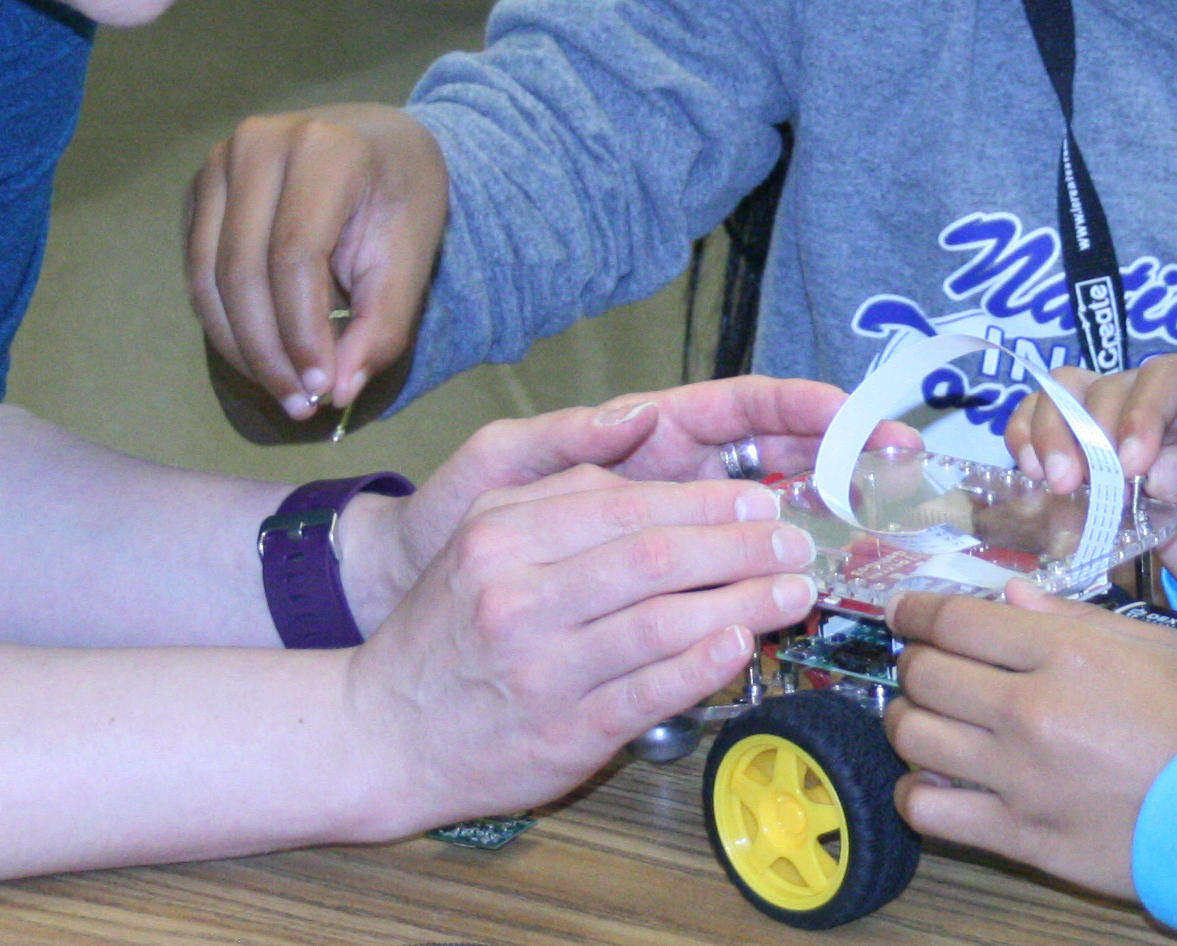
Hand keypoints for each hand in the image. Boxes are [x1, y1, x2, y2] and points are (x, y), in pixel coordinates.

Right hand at [188, 104, 446, 416]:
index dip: (301, 332)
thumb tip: (337, 392)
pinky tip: (260, 354)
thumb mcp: (412, 256)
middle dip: (267, 351)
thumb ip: (382, 324)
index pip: (294, 256)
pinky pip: (197, 269)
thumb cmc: (401, 195)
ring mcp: (218, 162)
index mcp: (323, 149)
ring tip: (281, 390)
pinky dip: (224, 322)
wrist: (377, 141)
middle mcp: (258, 144)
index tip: (321, 390)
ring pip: (208, 276)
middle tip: (298, 405)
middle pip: (241, 270)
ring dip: (240, 346)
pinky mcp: (198, 188)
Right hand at [341, 472, 819, 830]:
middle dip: (740, 546)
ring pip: (662, 624)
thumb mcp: (481, 537)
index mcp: (501, 535)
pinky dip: (703, 667)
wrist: (381, 731)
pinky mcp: (564, 732)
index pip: (625, 506)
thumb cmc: (448, 629)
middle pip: (653, 558)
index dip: (707, 501)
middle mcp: (518, 597)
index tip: (761, 500)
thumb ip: (559, 493)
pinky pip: (650, 692)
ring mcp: (543, 669)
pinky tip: (741, 646)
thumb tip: (648, 443)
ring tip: (793, 591)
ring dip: (743, 603)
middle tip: (795, 542)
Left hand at [881, 583, 1176, 899]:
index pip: (956, 620)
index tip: (904, 610)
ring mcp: (1018, 777)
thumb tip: (1011, 596)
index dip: (916, 610)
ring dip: (909, 720)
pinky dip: (917, 790)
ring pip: (913, 736)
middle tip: (928, 665)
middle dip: (916, 661)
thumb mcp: (1155, 647)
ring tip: (927, 719)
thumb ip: (1075, 617)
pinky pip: (928, 808)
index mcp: (1067, 654)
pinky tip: (936, 779)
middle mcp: (1031, 710)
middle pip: (925, 674)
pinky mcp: (1018, 835)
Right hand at [1003, 346, 1176, 625]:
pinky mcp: (1107, 459)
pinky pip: (1057, 430)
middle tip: (1072, 484)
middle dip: (1084, 432)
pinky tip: (1033, 476)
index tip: (1131, 466)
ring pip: (1070, 396)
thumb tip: (1158, 472)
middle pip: (1109, 385)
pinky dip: (1035, 445)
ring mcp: (1138, 422)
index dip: (1139, 413)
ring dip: (1050, 432)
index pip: (1169, 376)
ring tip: (1052, 481)